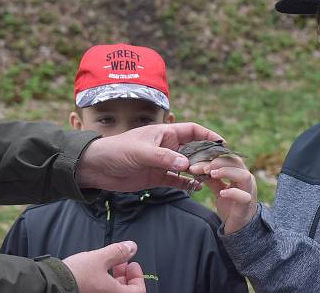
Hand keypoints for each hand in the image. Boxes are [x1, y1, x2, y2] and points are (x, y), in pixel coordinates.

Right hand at [63, 241, 145, 291]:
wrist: (52, 284)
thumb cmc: (76, 275)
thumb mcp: (100, 258)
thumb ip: (118, 253)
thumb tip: (131, 247)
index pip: (138, 291)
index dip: (138, 277)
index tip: (132, 264)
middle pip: (126, 292)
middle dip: (126, 276)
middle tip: (122, 263)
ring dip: (116, 280)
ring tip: (110, 265)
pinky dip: (105, 284)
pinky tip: (99, 272)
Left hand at [76, 122, 222, 191]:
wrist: (96, 168)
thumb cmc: (117, 151)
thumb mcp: (140, 152)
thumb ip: (163, 158)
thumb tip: (186, 165)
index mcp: (164, 133)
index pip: (193, 130)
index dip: (208, 134)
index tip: (222, 143)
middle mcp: (167, 147)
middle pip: (194, 149)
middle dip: (207, 157)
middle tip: (219, 166)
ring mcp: (163, 162)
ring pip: (187, 166)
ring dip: (198, 172)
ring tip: (210, 179)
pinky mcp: (156, 177)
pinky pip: (177, 180)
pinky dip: (187, 184)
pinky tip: (196, 188)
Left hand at [193, 156, 257, 233]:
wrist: (239, 227)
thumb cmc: (230, 205)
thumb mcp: (219, 188)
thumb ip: (211, 178)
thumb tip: (197, 168)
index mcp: (239, 173)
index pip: (229, 157)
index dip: (215, 155)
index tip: (199, 159)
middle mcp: (246, 180)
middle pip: (237, 162)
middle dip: (219, 162)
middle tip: (204, 167)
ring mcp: (249, 192)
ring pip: (244, 176)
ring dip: (227, 172)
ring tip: (211, 174)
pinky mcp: (246, 206)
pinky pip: (244, 197)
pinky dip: (232, 193)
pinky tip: (222, 193)